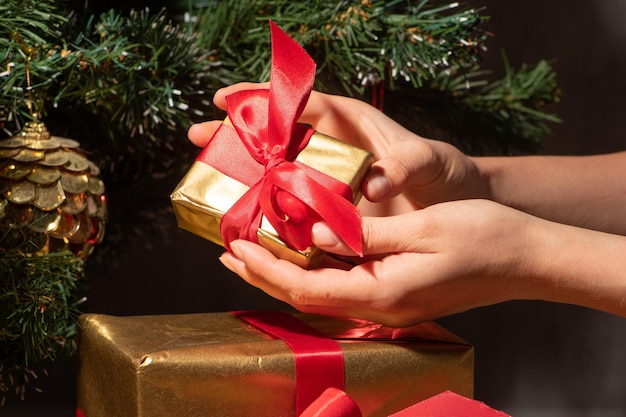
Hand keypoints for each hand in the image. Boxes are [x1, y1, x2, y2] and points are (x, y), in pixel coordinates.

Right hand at [188, 84, 487, 214]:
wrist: (456, 210)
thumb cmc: (447, 175)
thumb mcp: (432, 163)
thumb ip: (407, 166)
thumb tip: (374, 186)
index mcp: (350, 123)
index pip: (300, 102)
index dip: (261, 98)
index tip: (224, 99)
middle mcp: (332, 147)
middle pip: (276, 134)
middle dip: (236, 134)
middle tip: (197, 139)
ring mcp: (328, 178)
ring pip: (277, 170)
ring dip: (243, 174)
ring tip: (208, 180)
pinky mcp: (330, 208)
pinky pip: (293, 205)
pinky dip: (269, 209)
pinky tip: (245, 219)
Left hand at [218, 199, 547, 326]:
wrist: (526, 260)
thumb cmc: (483, 238)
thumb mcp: (423, 229)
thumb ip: (365, 234)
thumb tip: (316, 231)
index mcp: (382, 293)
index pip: (307, 287)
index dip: (268, 267)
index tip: (237, 244)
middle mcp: (380, 306)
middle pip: (308, 296)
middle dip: (266, 274)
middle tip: (230, 251)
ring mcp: (389, 304)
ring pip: (323, 292)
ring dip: (287, 272)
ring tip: (256, 250)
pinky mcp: (397, 294)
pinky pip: (344, 285)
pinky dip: (316, 268)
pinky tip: (306, 250)